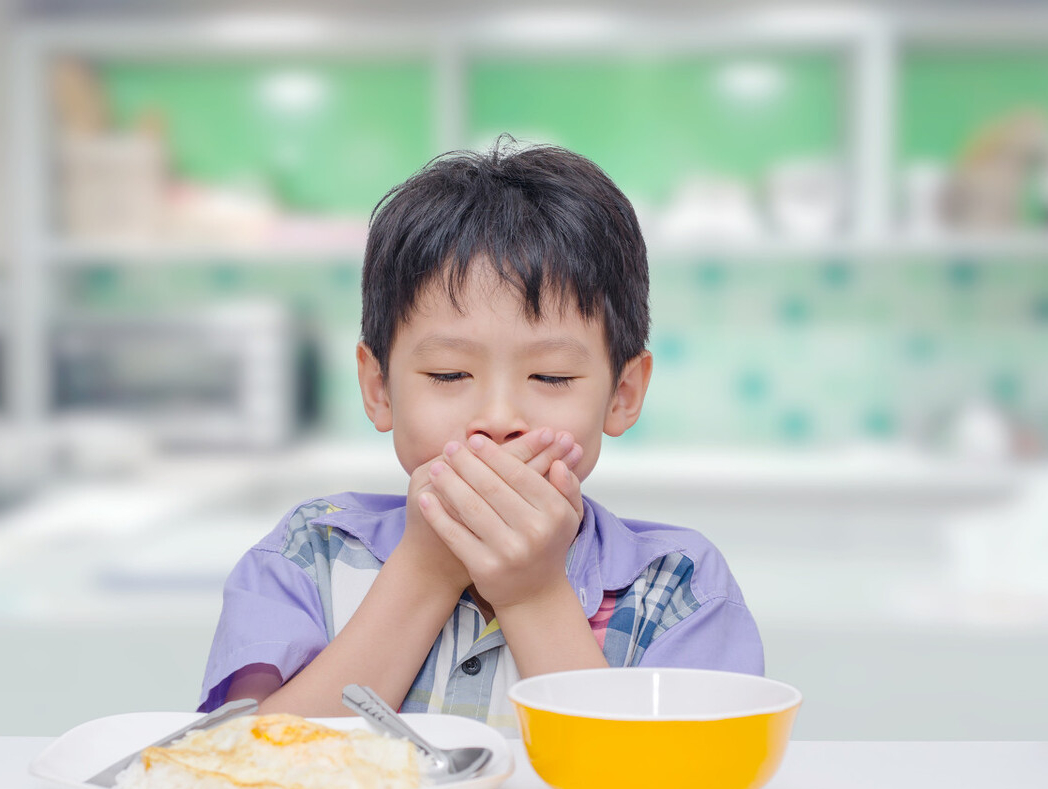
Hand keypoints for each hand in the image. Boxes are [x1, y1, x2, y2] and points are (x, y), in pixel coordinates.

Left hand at [418, 431, 584, 609]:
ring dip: (449, 484)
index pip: (519, 475)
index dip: (495, 455)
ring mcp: (508, 551)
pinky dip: (438, 515)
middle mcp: (533, 531)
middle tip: (450, 447)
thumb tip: (558, 462)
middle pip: (491, 487)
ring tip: (436, 467)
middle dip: (467, 463)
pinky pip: (456, 535)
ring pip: (471, 508)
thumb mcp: (568, 516)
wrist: (535, 595)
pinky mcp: (484, 567)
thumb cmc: (548, 545)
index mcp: (554, 512)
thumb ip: (568, 486)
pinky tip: (426, 499)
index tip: (475, 440)